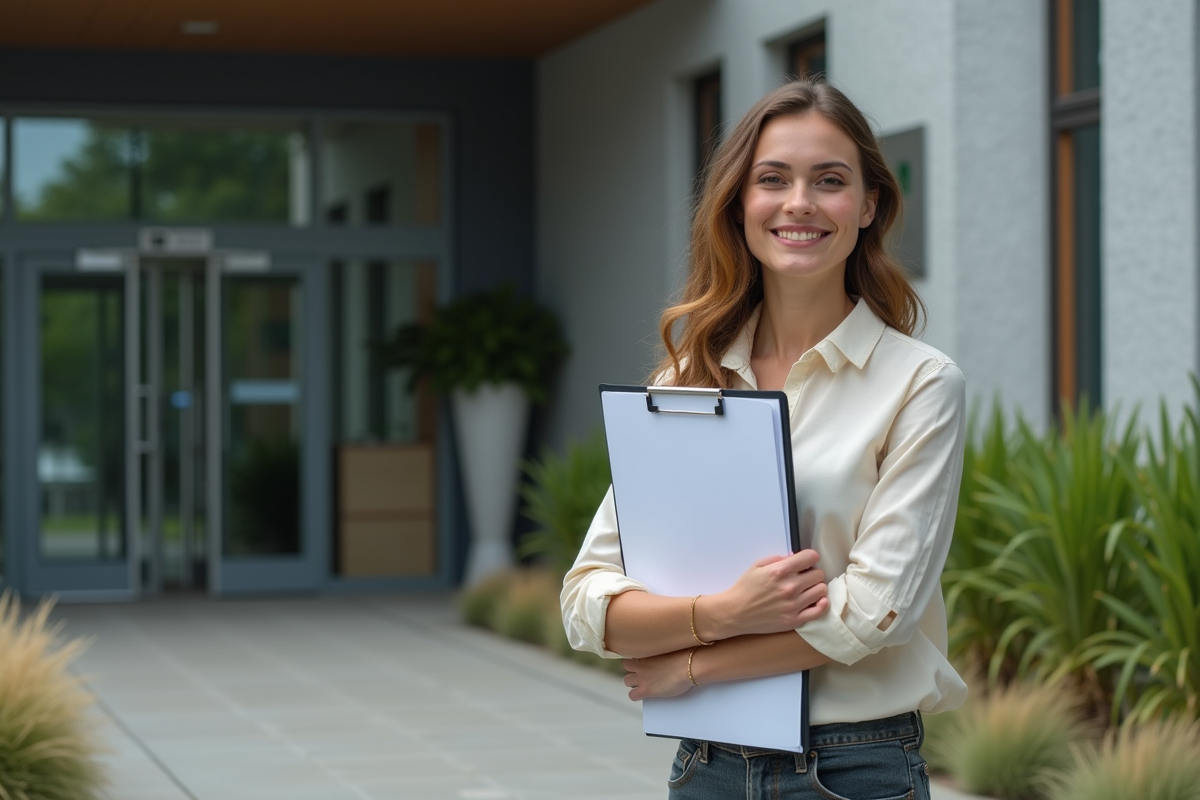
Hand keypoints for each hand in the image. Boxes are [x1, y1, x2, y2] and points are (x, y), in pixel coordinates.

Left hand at [622, 650, 694, 700]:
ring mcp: (642, 677)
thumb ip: (660, 655)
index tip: (643, 663)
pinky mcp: (645, 689)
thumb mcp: (669, 651)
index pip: (634, 654)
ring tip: (643, 685)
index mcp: (647, 652)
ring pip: (626, 681)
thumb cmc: (685, 657)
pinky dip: (636, 696)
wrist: (687, 666)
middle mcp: (641, 663)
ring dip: (633, 683)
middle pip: (626, 666)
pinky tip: (644, 695)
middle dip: (633, 670)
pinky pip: (632, 695)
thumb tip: (662, 659)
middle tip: (643, 674)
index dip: (638, 660)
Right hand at [710, 550, 828, 636]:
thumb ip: (778, 559)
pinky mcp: (794, 620)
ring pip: (821, 590)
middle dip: (812, 572)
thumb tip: (795, 558)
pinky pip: (819, 611)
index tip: (807, 561)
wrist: (734, 613)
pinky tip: (816, 601)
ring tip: (807, 589)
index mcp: (779, 571)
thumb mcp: (757, 566)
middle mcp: (789, 587)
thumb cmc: (745, 589)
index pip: (811, 557)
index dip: (810, 557)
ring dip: (816, 587)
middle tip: (804, 576)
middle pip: (818, 574)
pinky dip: (821, 604)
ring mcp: (793, 605)